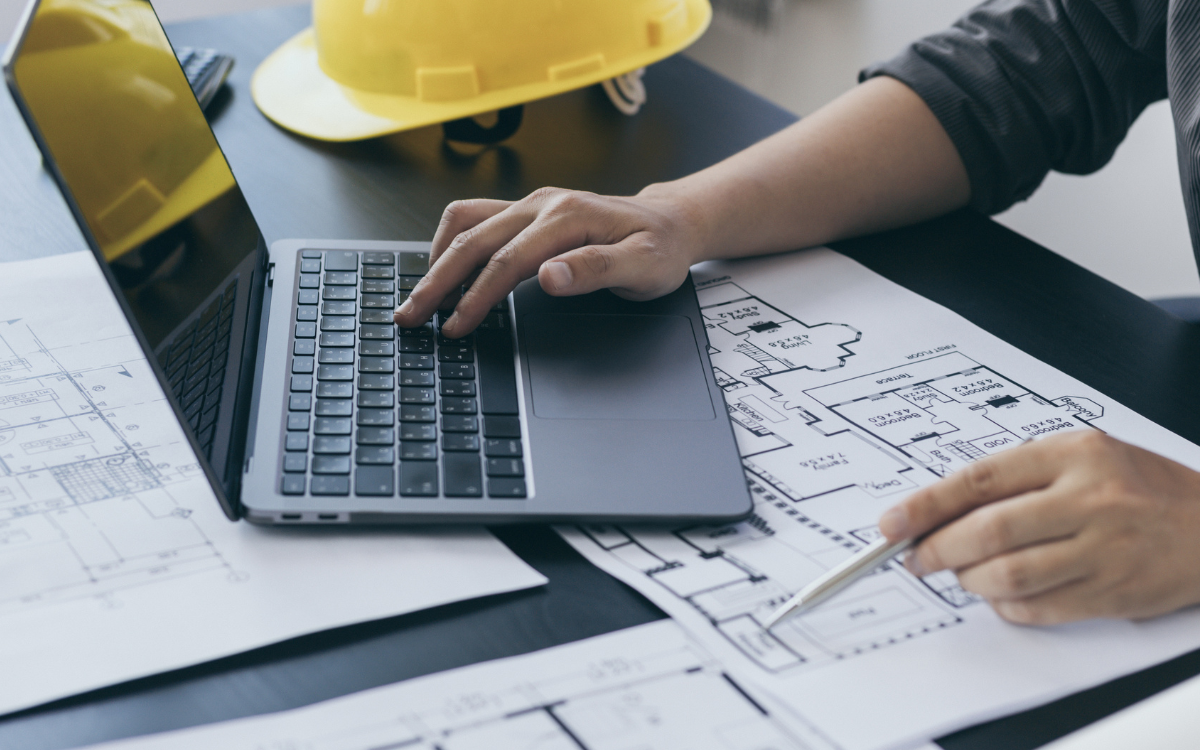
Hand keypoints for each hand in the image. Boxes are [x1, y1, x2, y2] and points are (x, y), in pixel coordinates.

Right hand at [392, 186, 707, 337]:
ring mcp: (531, 203)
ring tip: (419, 296)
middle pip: (474, 241)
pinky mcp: (526, 209)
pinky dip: (450, 243)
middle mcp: (542, 203)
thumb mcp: (644, 267)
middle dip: (437, 281)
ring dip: (436, 259)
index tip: (455, 327)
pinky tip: (443, 269)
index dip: (477, 297)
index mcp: (568, 216)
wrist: (669, 222)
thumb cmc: (659, 249)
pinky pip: (475, 218)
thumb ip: (596, 269)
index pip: (507, 261)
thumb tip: (549, 276)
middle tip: (410, 316)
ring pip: (466, 223)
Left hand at [878, 431, 1199, 623]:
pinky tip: (1001, 594)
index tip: (891, 523)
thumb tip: (941, 508)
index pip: (980, 480)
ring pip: (1009, 575)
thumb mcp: (1081, 456)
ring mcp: (1102, 549)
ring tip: (961, 573)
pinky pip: (1038, 608)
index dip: (926, 505)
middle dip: (938, 549)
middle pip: (989, 531)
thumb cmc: (1139, 486)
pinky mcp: (1111, 593)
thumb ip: (1017, 476)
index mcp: (1073, 454)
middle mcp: (1088, 499)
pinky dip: (1006, 606)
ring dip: (969, 580)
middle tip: (915, 557)